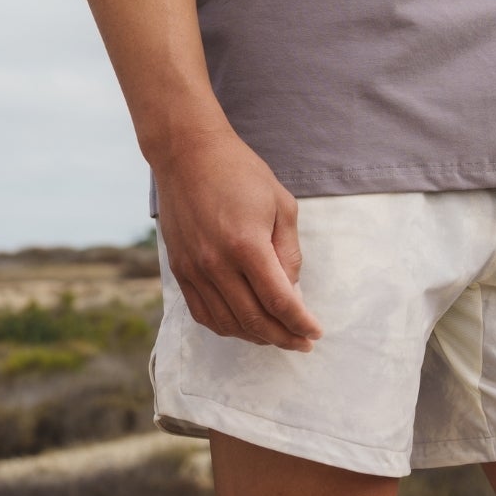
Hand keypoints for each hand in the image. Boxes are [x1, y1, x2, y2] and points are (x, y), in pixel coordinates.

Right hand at [153, 126, 323, 351]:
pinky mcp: (179, 269)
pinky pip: (202, 313)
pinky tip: (243, 325)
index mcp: (246, 245)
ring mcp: (193, 269)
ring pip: (227, 322)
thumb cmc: (240, 172)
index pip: (279, 301)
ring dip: (255, 337)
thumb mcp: (281, 204)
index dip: (301, 323)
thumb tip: (292, 291)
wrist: (187, 152)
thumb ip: (288, 252)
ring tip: (277, 335)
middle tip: (302, 343)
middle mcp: (216, 263)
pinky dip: (226, 326)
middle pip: (254, 320)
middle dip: (283, 337)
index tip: (315, 332)